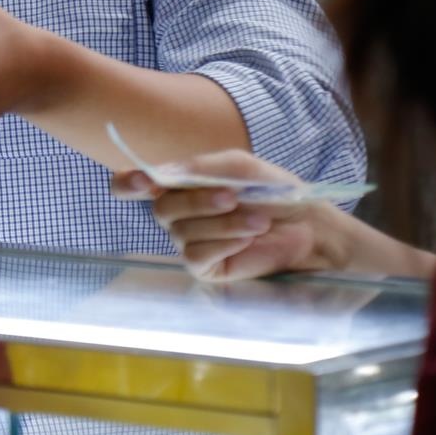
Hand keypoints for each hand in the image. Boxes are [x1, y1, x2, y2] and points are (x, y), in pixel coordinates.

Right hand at [112, 149, 342, 280]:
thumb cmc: (273, 192)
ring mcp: (188, 241)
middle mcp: (177, 214)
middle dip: (198, 201)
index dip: (128, 183)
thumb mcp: (238, 167)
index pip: (130, 185)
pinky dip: (222, 242)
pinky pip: (194, 255)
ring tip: (258, 220)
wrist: (308, 226)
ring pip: (181, 232)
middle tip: (233, 196)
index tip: (144, 181)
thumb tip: (159, 175)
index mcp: (178, 185)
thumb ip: (197, 167)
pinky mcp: (203, 267)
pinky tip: (246, 239)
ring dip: (223, 223)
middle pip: (159, 208)